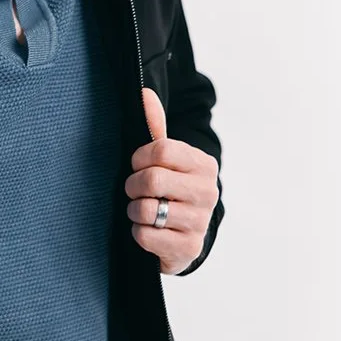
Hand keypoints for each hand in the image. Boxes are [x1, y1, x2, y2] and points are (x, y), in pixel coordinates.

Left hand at [126, 87, 219, 274]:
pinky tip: (148, 230)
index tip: (138, 165)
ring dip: (135, 210)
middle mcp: (208, 192)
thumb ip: (155, 127)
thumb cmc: (171, 191)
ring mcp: (200, 222)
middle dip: (133, 185)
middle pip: (151, 179)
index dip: (139, 158)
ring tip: (142, 210)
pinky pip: (145, 235)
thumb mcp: (166, 160)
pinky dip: (138, 232)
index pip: (160, 150)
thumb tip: (144, 93)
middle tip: (135, 190)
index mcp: (204, 165)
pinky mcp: (188, 248)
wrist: (184, 237)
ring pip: (146, 209)